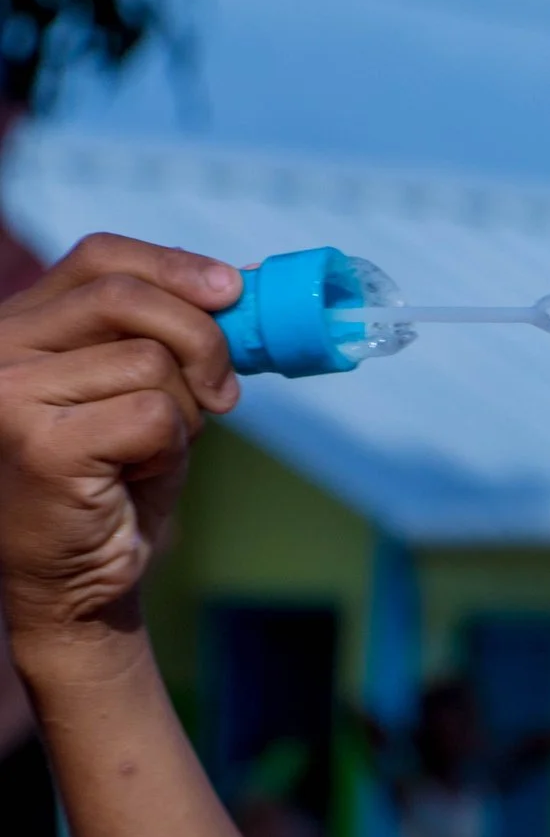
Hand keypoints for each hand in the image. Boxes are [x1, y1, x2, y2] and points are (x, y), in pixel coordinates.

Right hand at [0, 235, 238, 664]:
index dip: (173, 265)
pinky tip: (135, 474)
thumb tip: (239, 283)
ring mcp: (8, 396)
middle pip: (128, 297)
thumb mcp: (141, 386)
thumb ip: (167, 332)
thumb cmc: (114, 478)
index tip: (231, 289)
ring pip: (150, 360)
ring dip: (182, 410)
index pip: (98, 257)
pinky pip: (153, 413)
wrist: (78, 579)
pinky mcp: (40, 444)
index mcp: (19, 326)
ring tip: (149, 448)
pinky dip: (170, 446)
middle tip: (222, 392)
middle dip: (203, 337)